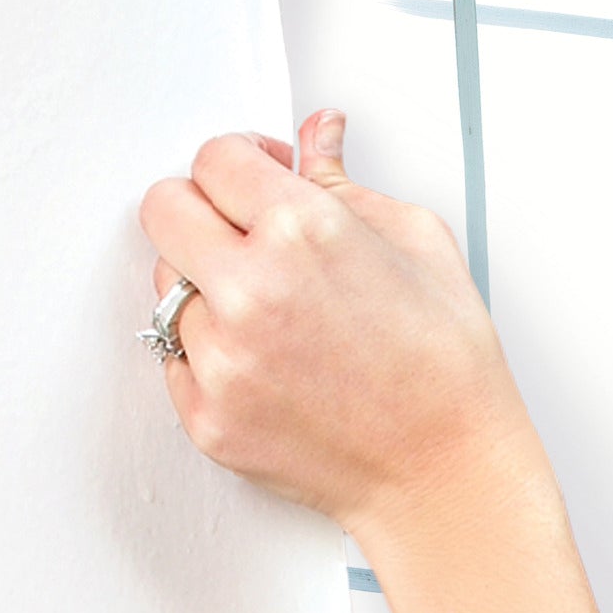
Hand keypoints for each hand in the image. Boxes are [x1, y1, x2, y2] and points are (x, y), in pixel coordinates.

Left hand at [137, 109, 540, 541]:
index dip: (240, 163)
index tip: (257, 181)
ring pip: (168, 288)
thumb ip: (347, 184)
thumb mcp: (420, 246)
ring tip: (276, 318)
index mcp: (304, 231)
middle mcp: (251, 290)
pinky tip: (272, 365)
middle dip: (202, 211)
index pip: (214, 158)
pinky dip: (213, 355)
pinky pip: (176, 359)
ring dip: (208, 290)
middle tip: (245, 236)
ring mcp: (222, 359)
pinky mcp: (208, 416)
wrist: (447, 475)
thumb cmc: (448, 372)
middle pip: (163, 209)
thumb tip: (316, 137)